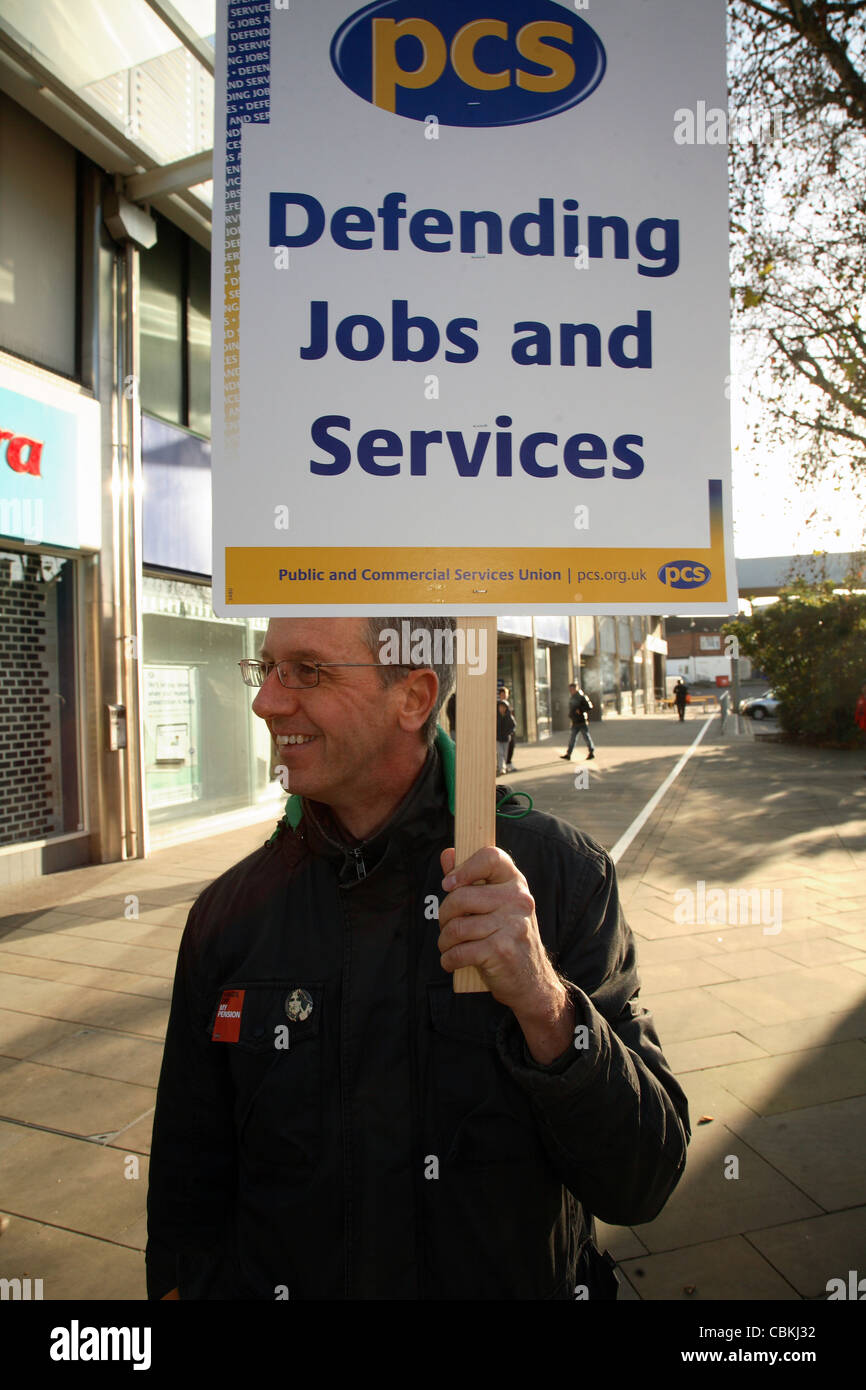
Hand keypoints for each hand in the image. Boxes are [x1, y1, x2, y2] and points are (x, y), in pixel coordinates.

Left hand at [438, 847, 574, 1061]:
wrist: (531, 982)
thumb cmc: (506, 938)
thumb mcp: (495, 906)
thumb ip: (470, 879)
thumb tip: (447, 853)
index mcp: (516, 883)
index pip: (491, 857)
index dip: (464, 867)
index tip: (448, 884)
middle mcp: (518, 900)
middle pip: (461, 896)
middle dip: (444, 915)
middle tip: (447, 926)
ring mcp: (512, 925)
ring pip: (457, 927)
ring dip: (445, 941)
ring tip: (448, 946)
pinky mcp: (502, 950)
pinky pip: (459, 951)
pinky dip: (449, 960)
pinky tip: (451, 962)